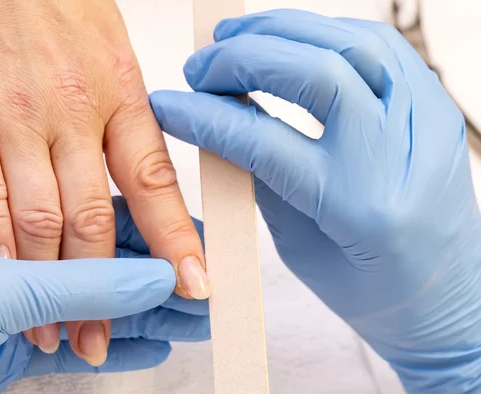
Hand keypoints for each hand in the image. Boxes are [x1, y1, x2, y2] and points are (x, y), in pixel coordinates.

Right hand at [0, 0, 208, 360]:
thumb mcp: (106, 47)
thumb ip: (121, 116)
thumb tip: (139, 175)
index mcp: (117, 92)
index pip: (155, 182)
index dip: (174, 240)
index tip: (192, 283)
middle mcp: (72, 112)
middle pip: (96, 218)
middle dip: (102, 288)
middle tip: (103, 334)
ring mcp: (16, 119)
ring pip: (41, 219)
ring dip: (47, 284)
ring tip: (52, 328)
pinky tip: (4, 277)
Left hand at [0, 193, 209, 393]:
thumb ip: (82, 284)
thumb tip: (155, 277)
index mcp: (5, 212)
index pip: (95, 216)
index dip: (149, 234)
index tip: (191, 250)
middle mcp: (14, 251)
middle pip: (105, 262)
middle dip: (158, 279)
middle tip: (204, 291)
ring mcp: (15, 299)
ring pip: (96, 303)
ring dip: (145, 314)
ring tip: (193, 320)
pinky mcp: (12, 342)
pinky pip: (76, 339)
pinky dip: (116, 345)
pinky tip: (152, 343)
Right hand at [150, 9, 480, 392]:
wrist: (446, 295)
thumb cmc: (376, 289)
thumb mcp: (300, 248)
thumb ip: (261, 178)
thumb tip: (219, 122)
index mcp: (361, 211)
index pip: (266, 141)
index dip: (206, 116)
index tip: (170, 104)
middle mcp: (402, 158)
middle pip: (317, 73)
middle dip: (244, 57)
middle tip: (200, 66)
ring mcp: (427, 124)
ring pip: (352, 43)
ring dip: (284, 30)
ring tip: (235, 39)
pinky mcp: (435, 106)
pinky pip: (380, 46)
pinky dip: (325, 33)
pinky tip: (290, 41)